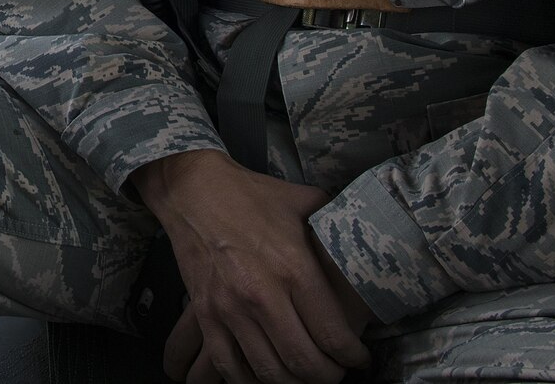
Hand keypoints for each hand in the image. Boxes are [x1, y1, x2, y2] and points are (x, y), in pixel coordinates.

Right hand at [133, 149, 372, 383]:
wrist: (193, 189)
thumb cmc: (249, 195)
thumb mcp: (304, 201)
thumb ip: (334, 224)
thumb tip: (361, 237)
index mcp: (293, 267)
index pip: (332, 334)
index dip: (352, 357)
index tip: (358, 358)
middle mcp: (262, 294)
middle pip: (304, 362)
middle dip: (328, 377)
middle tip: (336, 372)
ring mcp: (230, 308)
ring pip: (270, 372)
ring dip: (294, 382)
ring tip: (305, 375)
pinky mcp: (206, 315)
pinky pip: (230, 366)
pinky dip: (250, 381)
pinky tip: (266, 375)